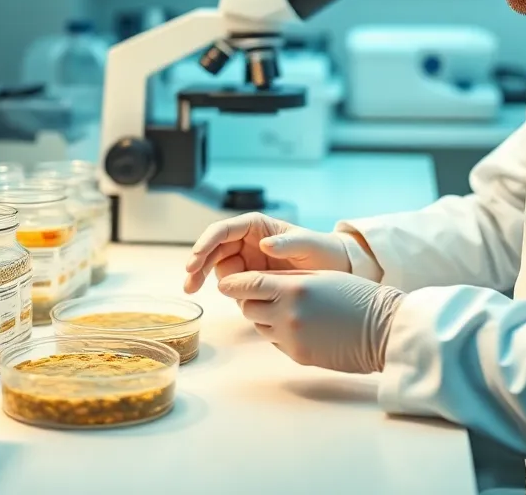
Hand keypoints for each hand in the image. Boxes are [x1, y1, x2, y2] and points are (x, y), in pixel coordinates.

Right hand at [183, 212, 352, 293]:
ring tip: (200, 291)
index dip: (206, 243)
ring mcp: (247, 260)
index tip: (195, 260)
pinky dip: (228, 292)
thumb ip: (288, 243)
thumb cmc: (323, 251)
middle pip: (213, 250)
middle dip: (197, 264)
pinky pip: (232, 285)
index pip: (223, 230)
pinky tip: (232, 299)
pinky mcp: (251, 279)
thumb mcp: (308, 245)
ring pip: (217, 268)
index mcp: (256, 226)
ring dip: (206, 278)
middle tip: (190, 285)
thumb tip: (264, 244)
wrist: (336, 271)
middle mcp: (247, 241)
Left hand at [217, 270, 404, 373]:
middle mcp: (287, 314)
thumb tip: (257, 283)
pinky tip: (300, 325)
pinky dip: (279, 332)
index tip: (225, 283)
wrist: (383, 330)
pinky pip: (275, 341)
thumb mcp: (320, 277)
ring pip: (259, 325)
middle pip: (247, 307)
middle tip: (261, 294)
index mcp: (292, 288)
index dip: (233, 283)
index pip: (247, 285)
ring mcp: (291, 338)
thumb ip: (286, 280)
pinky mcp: (297, 356)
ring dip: (265, 317)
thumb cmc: (356, 296)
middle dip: (250, 300)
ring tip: (286, 310)